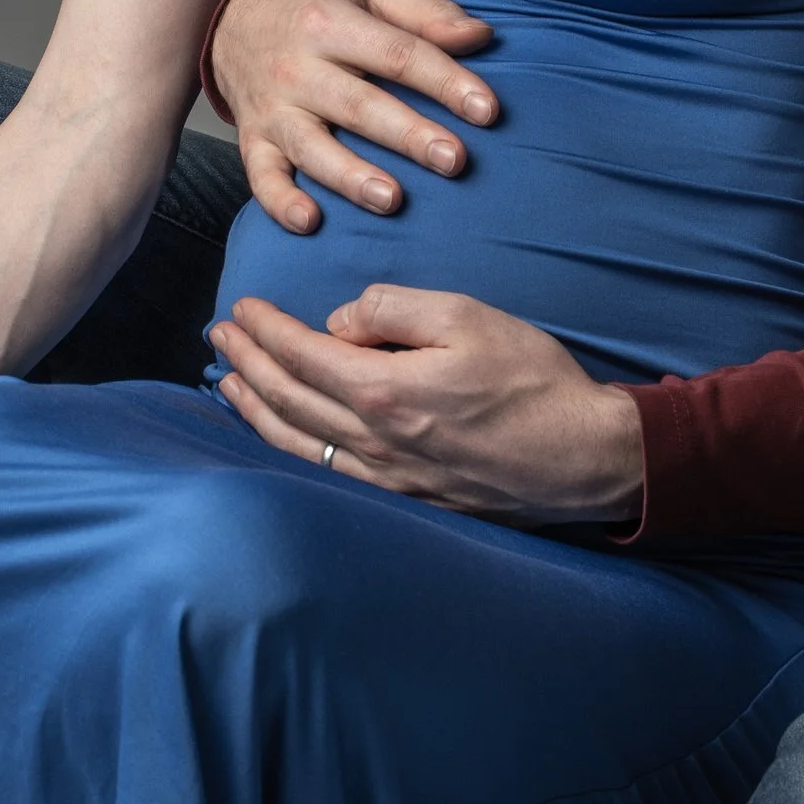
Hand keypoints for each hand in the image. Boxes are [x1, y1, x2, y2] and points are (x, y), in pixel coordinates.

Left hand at [209, 284, 644, 523]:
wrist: (582, 458)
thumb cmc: (533, 382)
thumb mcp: (468, 316)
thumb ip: (394, 309)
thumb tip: (341, 320)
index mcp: (384, 391)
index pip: (301, 354)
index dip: (266, 329)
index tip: (244, 306)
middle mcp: (373, 441)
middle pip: (288, 399)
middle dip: (248, 362)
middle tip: (221, 334)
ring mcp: (386, 476)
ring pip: (297, 443)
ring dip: (256, 408)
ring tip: (231, 381)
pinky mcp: (404, 496)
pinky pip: (327, 471)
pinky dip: (290, 446)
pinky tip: (282, 432)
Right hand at [210, 0, 498, 233]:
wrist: (236, 23)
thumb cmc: (321, 10)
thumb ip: (425, 12)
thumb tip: (480, 36)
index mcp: (331, 22)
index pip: (398, 54)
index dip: (445, 81)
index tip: (488, 111)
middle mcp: (298, 67)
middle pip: (359, 105)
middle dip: (407, 135)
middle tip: (454, 160)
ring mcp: (273, 109)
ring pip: (312, 147)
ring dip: (351, 176)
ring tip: (392, 200)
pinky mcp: (252, 142)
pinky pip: (261, 176)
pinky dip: (279, 202)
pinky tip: (308, 221)